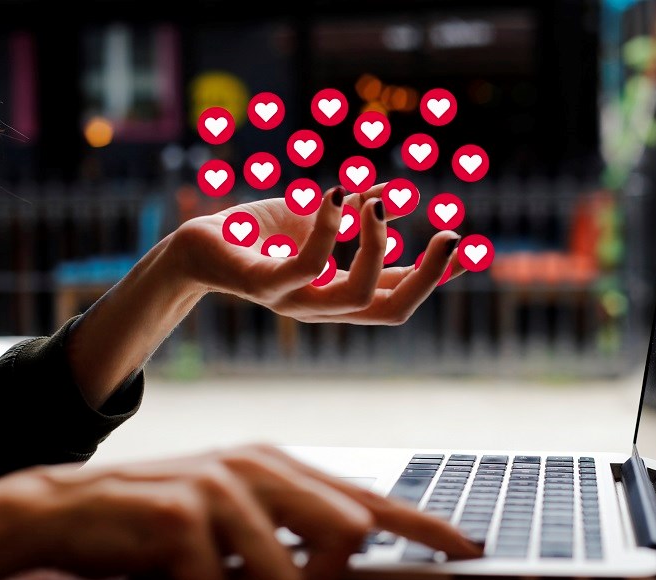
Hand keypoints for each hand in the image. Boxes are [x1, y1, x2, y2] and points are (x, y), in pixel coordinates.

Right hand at [19, 444, 480, 579]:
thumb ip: (293, 524)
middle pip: (345, 537)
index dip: (422, 525)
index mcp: (279, 465)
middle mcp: (259, 466)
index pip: (368, 499)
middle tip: (254, 578)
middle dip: (312, 578)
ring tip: (197, 570)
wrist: (68, 508)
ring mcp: (222, 485)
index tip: (467, 545)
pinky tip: (164, 572)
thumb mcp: (235, 513)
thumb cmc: (162, 520)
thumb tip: (354, 541)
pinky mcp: (182, 514)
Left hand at [174, 184, 464, 323]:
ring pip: (358, 294)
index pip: (398, 297)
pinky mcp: (264, 285)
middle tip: (449, 235)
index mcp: (339, 295)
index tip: (458, 242)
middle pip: (392, 310)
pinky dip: (328, 228)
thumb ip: (355, 218)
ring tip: (373, 204)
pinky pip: (307, 266)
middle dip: (428, 276)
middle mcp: (322, 307)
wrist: (197, 245)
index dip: (433, 275)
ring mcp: (294, 301)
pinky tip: (334, 194)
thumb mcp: (317, 222)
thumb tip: (394, 197)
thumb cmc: (258, 236)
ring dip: (376, 246)